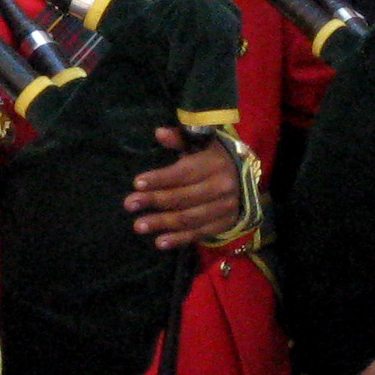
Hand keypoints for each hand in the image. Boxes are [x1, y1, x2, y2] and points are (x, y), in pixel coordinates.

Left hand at [126, 128, 241, 245]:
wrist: (246, 180)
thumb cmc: (213, 159)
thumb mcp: (201, 144)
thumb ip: (180, 139)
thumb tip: (159, 133)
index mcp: (214, 163)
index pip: (183, 173)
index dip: (160, 178)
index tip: (136, 183)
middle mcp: (222, 186)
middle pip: (183, 197)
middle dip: (154, 200)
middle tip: (129, 204)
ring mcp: (224, 207)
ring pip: (189, 218)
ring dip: (162, 223)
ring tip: (138, 226)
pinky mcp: (224, 224)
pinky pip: (199, 233)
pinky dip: (179, 239)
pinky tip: (160, 242)